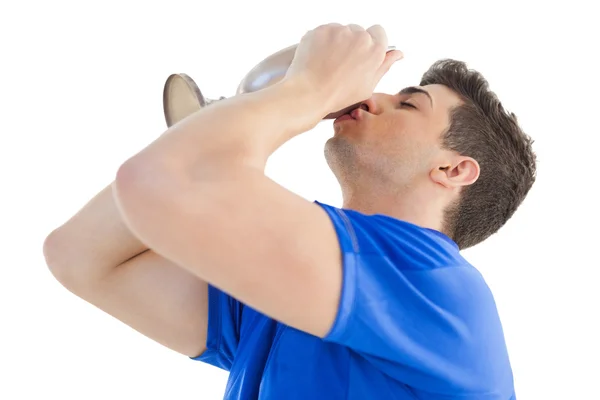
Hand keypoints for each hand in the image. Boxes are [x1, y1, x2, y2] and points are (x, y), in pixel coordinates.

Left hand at [284, 23, 402, 115]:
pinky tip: (319, 58)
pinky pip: (325, 31)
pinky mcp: (321, 30)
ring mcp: (339, 31)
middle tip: (342, 63)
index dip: (370, 43)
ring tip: (328, 63)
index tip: (361, 54)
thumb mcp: (368, 86)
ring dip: (337, 41)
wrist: (309, 93)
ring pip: (341, 30)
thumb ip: (384, 66)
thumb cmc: (338, 95)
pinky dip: (322, 41)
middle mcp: (359, 36)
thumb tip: (398, 54)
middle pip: (359, 31)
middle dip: (353, 43)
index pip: (378, 32)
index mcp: (375, 50)